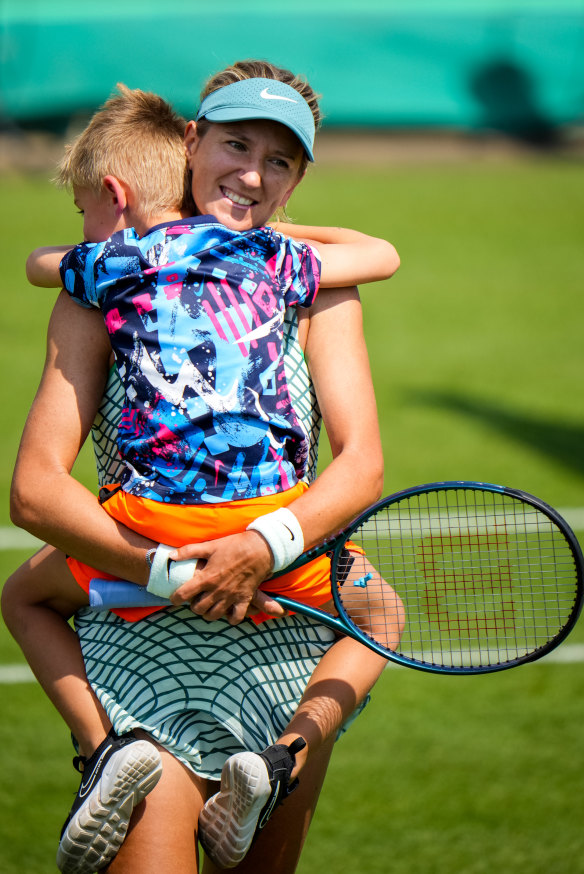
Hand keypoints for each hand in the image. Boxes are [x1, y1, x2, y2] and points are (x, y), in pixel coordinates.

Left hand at [169, 530, 284, 623]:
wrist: (259, 548)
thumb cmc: (234, 545)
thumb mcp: (210, 545)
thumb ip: (189, 551)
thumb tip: (171, 556)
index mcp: (207, 577)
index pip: (184, 594)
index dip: (175, 598)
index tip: (175, 598)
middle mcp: (217, 590)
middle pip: (198, 608)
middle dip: (193, 606)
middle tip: (195, 599)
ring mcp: (231, 596)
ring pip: (214, 615)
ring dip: (208, 613)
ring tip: (209, 606)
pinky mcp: (244, 599)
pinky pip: (236, 617)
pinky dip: (230, 618)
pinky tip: (227, 612)